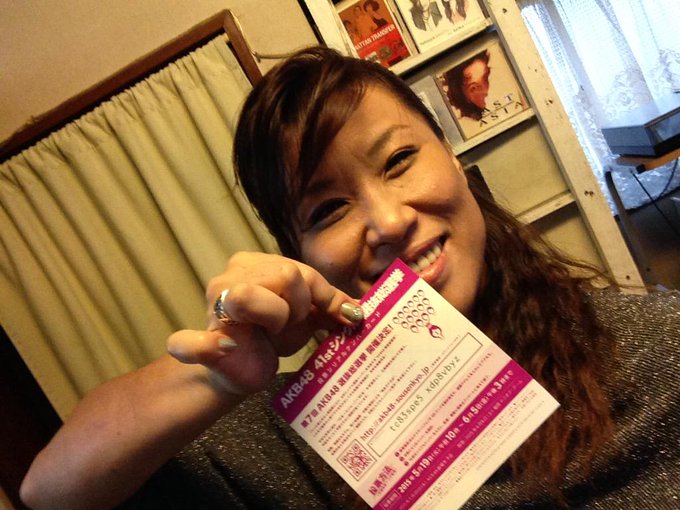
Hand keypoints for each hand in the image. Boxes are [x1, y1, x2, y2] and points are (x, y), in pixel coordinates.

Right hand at [167, 252, 362, 394]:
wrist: (242, 369)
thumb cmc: (273, 336)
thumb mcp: (305, 315)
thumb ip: (328, 305)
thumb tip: (358, 310)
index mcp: (252, 264)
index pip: (299, 270)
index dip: (324, 295)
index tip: (341, 315)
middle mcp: (229, 277)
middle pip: (286, 277)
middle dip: (299, 307)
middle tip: (290, 326)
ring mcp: (212, 308)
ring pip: (253, 298)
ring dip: (276, 322)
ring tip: (271, 333)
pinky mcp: (201, 343)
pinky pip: (190, 343)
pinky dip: (200, 345)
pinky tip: (223, 347)